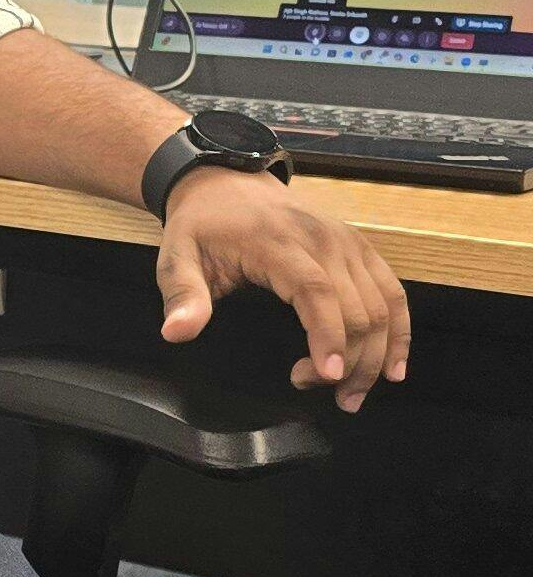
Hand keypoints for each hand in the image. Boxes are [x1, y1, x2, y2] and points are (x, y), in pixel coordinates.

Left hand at [155, 168, 409, 408]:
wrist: (227, 181)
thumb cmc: (203, 225)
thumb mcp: (177, 256)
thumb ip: (182, 295)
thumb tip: (176, 333)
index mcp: (278, 242)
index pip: (315, 291)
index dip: (327, 335)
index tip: (327, 377)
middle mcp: (323, 239)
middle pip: (356, 306)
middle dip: (350, 360)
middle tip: (324, 394)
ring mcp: (347, 241)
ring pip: (381, 303)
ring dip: (376, 355)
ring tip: (352, 395)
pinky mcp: (359, 247)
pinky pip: (392, 290)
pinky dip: (399, 330)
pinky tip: (394, 367)